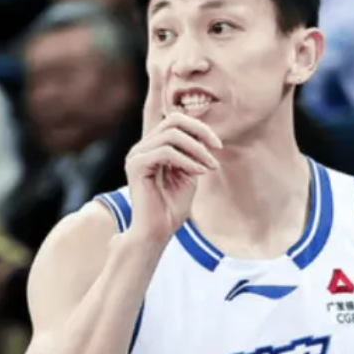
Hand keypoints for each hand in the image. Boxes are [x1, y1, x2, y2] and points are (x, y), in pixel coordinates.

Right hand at [124, 77, 221, 243]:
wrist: (157, 232)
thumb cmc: (172, 208)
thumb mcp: (189, 174)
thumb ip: (193, 153)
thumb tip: (205, 134)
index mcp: (153, 147)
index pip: (175, 120)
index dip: (199, 126)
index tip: (218, 145)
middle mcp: (142, 147)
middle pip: (174, 120)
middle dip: (201, 131)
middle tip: (218, 148)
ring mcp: (136, 155)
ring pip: (171, 134)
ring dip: (197, 148)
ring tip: (210, 166)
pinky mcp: (135, 165)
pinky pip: (165, 151)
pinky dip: (187, 160)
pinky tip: (199, 172)